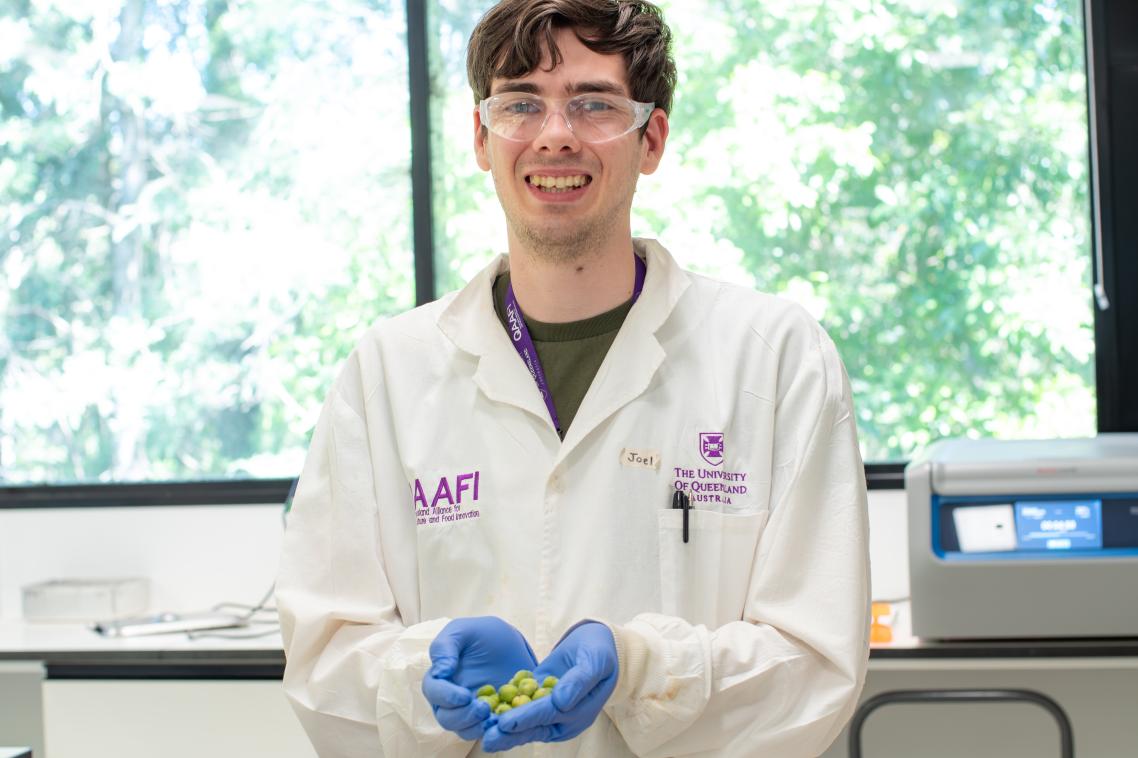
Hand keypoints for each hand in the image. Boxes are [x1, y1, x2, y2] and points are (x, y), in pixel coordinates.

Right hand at [421, 616, 536, 741]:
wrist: (514, 643)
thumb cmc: (484, 634)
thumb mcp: (464, 630)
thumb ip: (445, 645)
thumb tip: (440, 671)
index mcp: (441, 677)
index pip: (433, 692)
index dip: (445, 696)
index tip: (464, 695)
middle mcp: (452, 698)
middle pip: (446, 717)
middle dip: (462, 716)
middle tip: (483, 708)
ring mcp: (470, 710)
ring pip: (463, 730)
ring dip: (475, 726)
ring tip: (492, 716)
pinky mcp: (490, 717)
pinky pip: (486, 732)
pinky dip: (492, 730)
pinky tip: (503, 721)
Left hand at [481, 621, 617, 751]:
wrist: (598, 643)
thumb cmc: (600, 652)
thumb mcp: (595, 661)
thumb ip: (580, 681)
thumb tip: (562, 701)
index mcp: (579, 712)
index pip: (549, 715)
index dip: (526, 719)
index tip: (505, 723)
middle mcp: (563, 717)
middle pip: (533, 726)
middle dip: (509, 733)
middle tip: (486, 738)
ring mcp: (550, 710)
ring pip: (525, 722)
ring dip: (503, 727)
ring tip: (481, 731)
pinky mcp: (539, 699)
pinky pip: (521, 707)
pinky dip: (504, 710)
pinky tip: (484, 713)